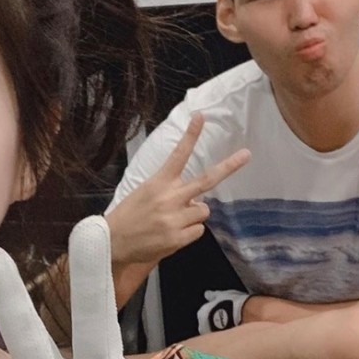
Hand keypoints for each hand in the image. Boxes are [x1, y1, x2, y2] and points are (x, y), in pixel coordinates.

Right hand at [108, 113, 249, 268]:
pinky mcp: (177, 238)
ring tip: (173, 221)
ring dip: (194, 214)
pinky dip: (189, 232)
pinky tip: (171, 234)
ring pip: (204, 210)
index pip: (178, 154)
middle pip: (207, 180)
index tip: (200, 116)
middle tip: (246, 154)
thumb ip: (170, 191)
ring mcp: (175, 218)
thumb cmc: (129, 216)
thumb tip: (196, 197)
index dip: (191, 135)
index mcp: (159, 182)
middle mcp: (170, 197)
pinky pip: (198, 230)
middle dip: (229, 166)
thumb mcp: (144, 192)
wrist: (111, 242)